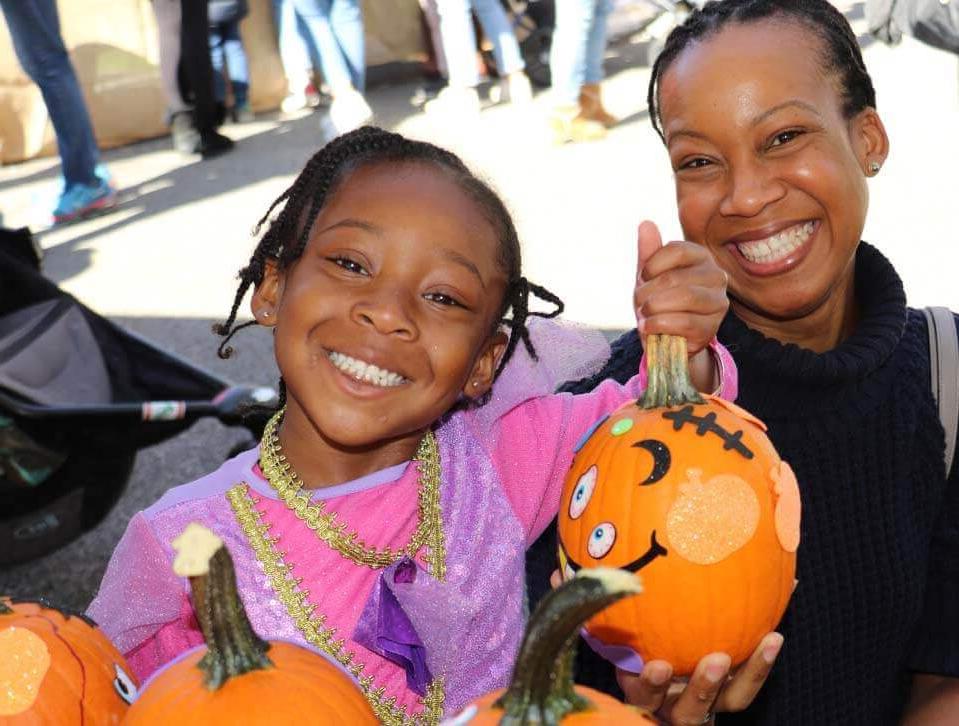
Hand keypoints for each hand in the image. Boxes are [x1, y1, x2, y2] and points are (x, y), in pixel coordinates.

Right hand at [548, 570, 782, 723]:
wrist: (669, 676)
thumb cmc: (630, 652)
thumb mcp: (608, 638)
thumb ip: (588, 610)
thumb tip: (557, 573)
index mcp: (641, 693)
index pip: (640, 695)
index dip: (647, 684)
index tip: (656, 664)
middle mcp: (674, 705)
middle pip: (690, 711)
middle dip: (701, 690)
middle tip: (713, 661)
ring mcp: (706, 705)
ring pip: (729, 702)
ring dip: (748, 674)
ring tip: (766, 642)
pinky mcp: (732, 694)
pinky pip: (751, 682)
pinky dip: (764, 657)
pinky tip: (777, 628)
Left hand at [634, 221, 727, 356]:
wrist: (664, 337)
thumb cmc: (658, 301)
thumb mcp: (649, 276)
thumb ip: (648, 252)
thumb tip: (645, 223)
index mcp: (701, 257)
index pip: (677, 250)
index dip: (652, 265)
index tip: (644, 278)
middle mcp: (716, 276)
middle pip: (676, 277)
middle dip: (647, 292)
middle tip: (639, 303)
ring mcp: (718, 303)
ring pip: (684, 297)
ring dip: (654, 308)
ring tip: (644, 315)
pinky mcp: (712, 328)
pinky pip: (684, 322)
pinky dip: (659, 325)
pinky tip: (649, 327)